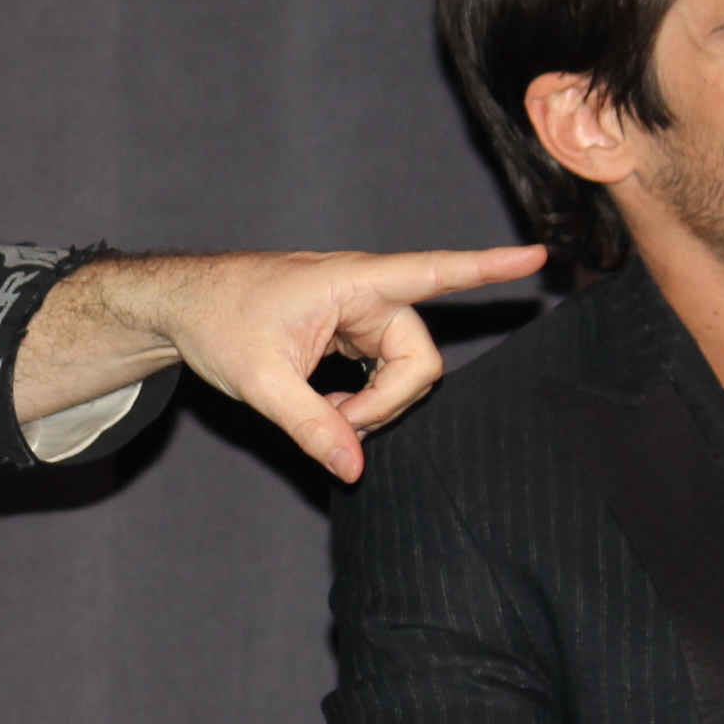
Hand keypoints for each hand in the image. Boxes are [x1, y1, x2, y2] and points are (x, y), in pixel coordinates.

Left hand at [12, 245, 546, 481]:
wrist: (185, 304)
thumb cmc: (219, 322)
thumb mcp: (260, 384)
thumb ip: (312, 426)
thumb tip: (354, 468)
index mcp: (352, 282)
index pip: (434, 273)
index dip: (488, 269)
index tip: (537, 255)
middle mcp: (366, 291)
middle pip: (418, 359)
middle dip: (387, 402)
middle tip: (336, 426)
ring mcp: (360, 313)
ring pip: (402, 371)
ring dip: (373, 404)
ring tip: (324, 414)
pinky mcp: (352, 332)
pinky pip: (382, 372)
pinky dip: (362, 398)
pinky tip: (329, 406)